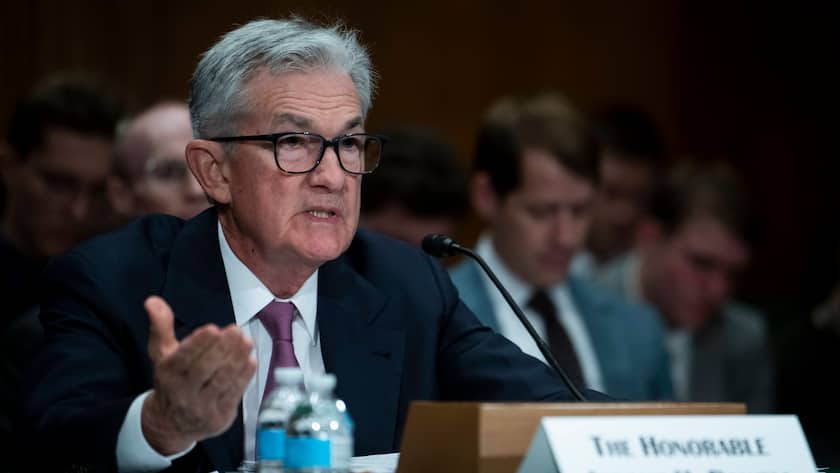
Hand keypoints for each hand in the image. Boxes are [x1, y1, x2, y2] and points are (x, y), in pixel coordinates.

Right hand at [140, 295, 256, 454]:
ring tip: (247, 341)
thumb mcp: (162, 354)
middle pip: (203, 369)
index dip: (198, 344)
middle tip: (236, 330)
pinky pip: (233, 395)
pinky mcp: (218, 417)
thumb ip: (161, 327)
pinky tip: (251, 360)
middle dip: (221, 348)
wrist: (170, 425)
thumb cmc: (171, 382)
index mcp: (167, 374)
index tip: (213, 329)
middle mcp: (182, 392)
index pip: (183, 358)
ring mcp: (201, 407)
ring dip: (236, 360)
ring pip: (221, 381)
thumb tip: (153, 301)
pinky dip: (244, 377)